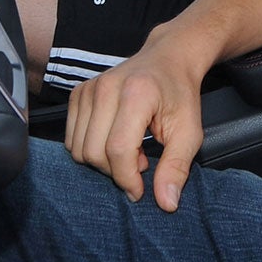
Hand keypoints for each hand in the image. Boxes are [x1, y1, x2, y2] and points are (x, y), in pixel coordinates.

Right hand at [65, 27, 209, 208]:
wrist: (168, 58)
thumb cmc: (179, 94)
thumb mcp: (189, 132)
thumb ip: (176, 168)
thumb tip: (166, 203)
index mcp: (136, 94)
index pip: (118, 150)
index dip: (128, 179)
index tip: (140, 190)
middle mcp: (106, 88)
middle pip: (94, 152)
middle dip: (117, 171)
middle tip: (142, 161)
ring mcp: (89, 88)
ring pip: (79, 149)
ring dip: (103, 161)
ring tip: (129, 149)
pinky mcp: (78, 93)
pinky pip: (71, 138)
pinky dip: (90, 148)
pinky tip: (113, 140)